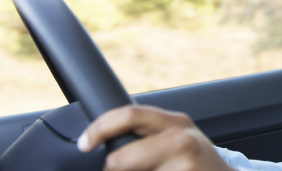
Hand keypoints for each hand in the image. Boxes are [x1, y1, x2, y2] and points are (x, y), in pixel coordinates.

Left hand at [77, 104, 236, 170]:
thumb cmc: (197, 161)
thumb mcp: (178, 137)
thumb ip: (149, 133)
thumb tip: (103, 139)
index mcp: (175, 122)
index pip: (129, 115)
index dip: (100, 128)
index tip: (84, 143)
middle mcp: (182, 140)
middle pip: (122, 158)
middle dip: (112, 168)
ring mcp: (184, 165)